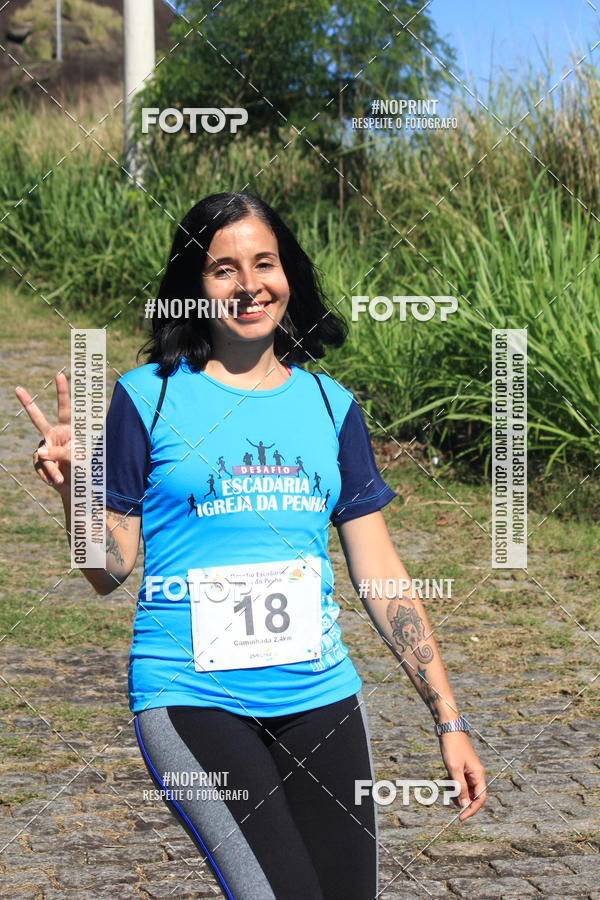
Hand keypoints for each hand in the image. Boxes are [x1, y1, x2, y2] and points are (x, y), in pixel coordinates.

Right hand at [15, 373, 71, 497]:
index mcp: (67, 430)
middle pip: (37, 418)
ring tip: (60, 479)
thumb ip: (59, 453)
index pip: (64, 409)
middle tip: (17, 388)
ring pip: (41, 455)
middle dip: (27, 404)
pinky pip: (39, 466)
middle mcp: (53, 436)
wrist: (76, 489)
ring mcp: (44, 447)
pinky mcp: (38, 460)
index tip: (59, 375)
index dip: (62, 392)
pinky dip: (47, 475)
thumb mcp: (75, 459)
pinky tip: (55, 481)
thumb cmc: (82, 470)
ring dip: (51, 469)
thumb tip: (39, 452)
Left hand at [438, 731, 486, 820]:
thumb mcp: (454, 769)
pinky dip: (451, 782)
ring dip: (454, 790)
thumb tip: (465, 806)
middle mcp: (476, 774)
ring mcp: (468, 770)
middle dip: (460, 798)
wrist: (448, 728)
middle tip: (448, 795)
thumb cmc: (452, 747)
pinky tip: (443, 778)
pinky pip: (458, 780)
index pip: (480, 798)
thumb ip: (460, 788)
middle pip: (472, 795)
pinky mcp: (461, 766)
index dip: (471, 810)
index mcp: (478, 774)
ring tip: (445, 783)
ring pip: (464, 788)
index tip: (460, 818)